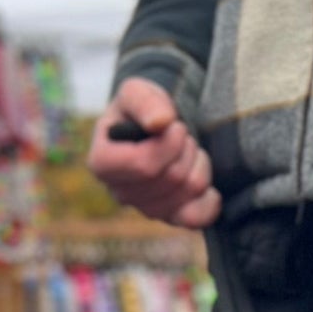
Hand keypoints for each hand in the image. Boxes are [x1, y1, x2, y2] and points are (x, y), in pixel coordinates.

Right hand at [88, 78, 219, 228]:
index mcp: (103, 163)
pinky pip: (197, 218)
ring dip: (198, 163)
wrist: (157, 127)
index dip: (168, 144)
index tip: (176, 125)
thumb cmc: (142, 109)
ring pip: (187, 191)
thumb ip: (144, 101)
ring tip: (188, 149)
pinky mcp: (170, 219)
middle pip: (171, 178)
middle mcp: (120, 193)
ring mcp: (146, 209)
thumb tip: (159, 123)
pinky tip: (203, 179)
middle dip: (186, 149)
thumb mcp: (137, 92)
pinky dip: (209, 197)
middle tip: (182, 134)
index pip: (144, 165)